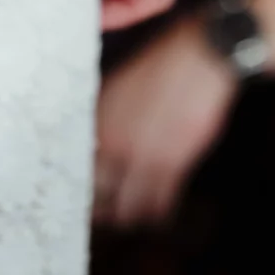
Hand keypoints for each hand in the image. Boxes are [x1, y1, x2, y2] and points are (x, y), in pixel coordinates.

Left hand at [94, 18, 237, 226]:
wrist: (198, 57)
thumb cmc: (161, 66)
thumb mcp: (121, 87)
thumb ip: (106, 119)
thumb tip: (95, 144)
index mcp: (98, 122)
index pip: (76, 169)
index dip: (78, 187)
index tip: (80, 196)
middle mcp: (114, 144)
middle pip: (97, 198)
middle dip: (101, 210)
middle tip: (106, 214)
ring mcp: (143, 157)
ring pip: (127, 210)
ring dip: (129, 216)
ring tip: (132, 217)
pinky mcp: (173, 166)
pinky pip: (159, 205)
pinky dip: (157, 213)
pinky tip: (159, 212)